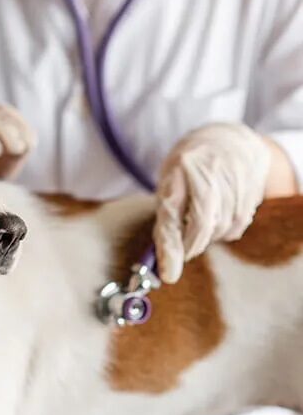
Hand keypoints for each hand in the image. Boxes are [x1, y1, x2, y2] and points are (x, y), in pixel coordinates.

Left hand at [153, 123, 295, 283]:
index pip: (171, 215)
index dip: (170, 248)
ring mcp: (233, 175)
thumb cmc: (187, 168)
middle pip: (202, 224)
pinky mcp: (251, 183)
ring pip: (223, 226)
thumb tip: (163, 263)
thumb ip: (166, 219)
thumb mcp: (168, 185)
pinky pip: (239, 223)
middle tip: (186, 250)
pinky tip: (220, 218)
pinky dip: (226, 231)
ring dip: (209, 237)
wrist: (224, 139)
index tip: (169, 275)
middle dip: (192, 246)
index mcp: (178, 170)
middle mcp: (207, 170)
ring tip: (201, 224)